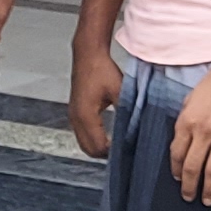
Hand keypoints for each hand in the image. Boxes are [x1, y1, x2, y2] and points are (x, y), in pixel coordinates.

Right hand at [68, 41, 117, 159]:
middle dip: (105, 154)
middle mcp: (76, 118)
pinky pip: (81, 134)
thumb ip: (127, 110)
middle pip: (88, 149)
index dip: (113, 153)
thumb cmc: (102, 69)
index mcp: (86, 115)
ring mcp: (73, 116)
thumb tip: (138, 127)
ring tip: (117, 146)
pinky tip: (107, 136)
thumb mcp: (120, 90)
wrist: (88, 55)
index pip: (98, 146)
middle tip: (123, 152)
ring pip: (83, 143)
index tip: (128, 150)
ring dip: (98, 147)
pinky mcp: (74, 112)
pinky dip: (92, 139)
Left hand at [169, 60, 210, 202]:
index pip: (177, 154)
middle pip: (193, 167)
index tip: (178, 179)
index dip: (176, 170)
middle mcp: (204, 132)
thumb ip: (185, 121)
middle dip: (189, 186)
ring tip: (208, 200)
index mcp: (187, 122)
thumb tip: (182, 141)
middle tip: (189, 197)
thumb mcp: (190, 100)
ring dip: (210, 189)